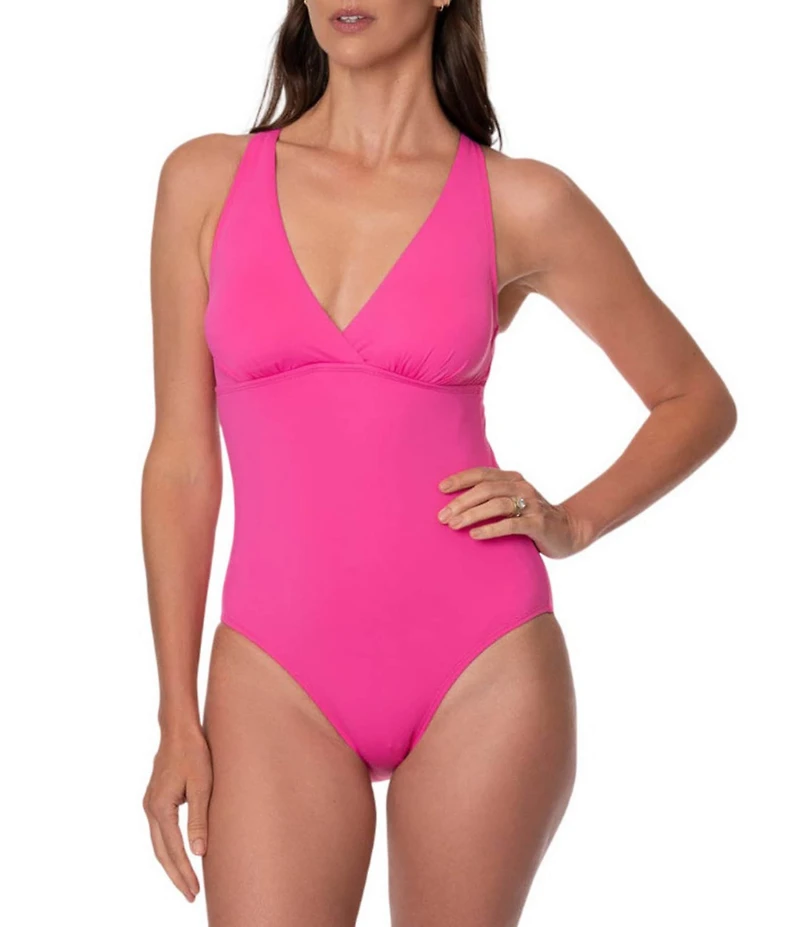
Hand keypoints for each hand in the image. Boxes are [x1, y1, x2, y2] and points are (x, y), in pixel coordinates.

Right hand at [142, 727, 211, 902]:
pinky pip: (159, 832)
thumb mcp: (202, 785)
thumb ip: (199, 818)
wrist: (178, 730)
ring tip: (187, 882)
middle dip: (176, 875)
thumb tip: (198, 852)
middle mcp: (150, 809)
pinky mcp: (155, 799)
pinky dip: (168, 848)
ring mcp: (150, 804)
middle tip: (191, 896)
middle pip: (161, 852)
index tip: (194, 892)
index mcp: (160, 808)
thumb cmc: (195, 753)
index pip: (172, 850)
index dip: (184, 873)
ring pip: (158, 844)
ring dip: (172, 864)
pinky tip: (179, 855)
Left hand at [437, 466, 589, 558]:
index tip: (441, 489)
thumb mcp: (514, 502)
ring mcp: (532, 504)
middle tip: (442, 516)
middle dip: (461, 502)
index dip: (461, 479)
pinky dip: (490, 529)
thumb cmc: (532, 518)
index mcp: (513, 478)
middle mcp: (522, 487)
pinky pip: (511, 524)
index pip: (483, 473)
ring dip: (471, 515)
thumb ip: (493, 498)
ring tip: (453, 525)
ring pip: (496, 505)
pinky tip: (474, 535)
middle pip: (486, 489)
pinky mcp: (538, 523)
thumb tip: (455, 504)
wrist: (570, 531)